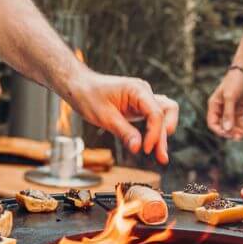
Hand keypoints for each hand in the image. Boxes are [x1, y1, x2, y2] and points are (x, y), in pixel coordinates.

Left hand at [64, 71, 178, 164]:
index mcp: (137, 90)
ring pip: (163, 116)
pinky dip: (155, 131)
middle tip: (161, 158)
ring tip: (161, 155)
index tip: (145, 150)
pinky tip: (154, 145)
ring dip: (163, 134)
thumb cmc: (89, 95)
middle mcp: (144, 92)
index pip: (156, 113)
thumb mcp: (105, 117)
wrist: (79, 86)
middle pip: (164, 114)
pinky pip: (154, 117)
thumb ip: (124, 132)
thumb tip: (139, 148)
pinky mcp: (138, 106)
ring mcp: (142, 98)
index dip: (154, 133)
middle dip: (162, 136)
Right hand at [207, 68, 242, 139]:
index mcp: (214, 106)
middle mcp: (221, 109)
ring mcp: (230, 110)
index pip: (213, 123)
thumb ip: (228, 113)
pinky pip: (241, 122)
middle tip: (241, 136)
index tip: (229, 134)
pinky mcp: (239, 109)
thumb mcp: (230, 97)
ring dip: (240, 131)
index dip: (219, 131)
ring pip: (233, 126)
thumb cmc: (234, 81)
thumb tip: (227, 129)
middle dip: (232, 132)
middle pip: (224, 127)